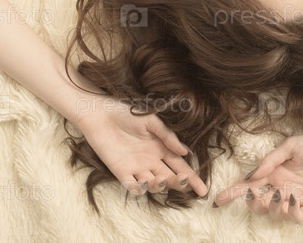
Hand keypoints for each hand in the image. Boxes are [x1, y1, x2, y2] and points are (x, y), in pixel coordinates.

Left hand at [75, 96, 207, 197]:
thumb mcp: (150, 120)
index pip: (180, 166)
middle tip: (182, 180)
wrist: (99, 112)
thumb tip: (186, 153)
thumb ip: (167, 136)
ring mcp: (136, 167)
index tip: (203, 190)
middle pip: (170, 178)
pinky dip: (139, 190)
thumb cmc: (125, 112)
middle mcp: (151, 161)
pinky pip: (132, 187)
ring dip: (160, 185)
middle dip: (179, 183)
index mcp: (161, 148)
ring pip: (153, 184)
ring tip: (161, 178)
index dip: (192, 178)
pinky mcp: (120, 171)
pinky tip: (144, 183)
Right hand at [213, 127, 302, 222]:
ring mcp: (296, 198)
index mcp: (274, 174)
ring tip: (282, 194)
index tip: (218, 200)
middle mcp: (282, 188)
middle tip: (259, 195)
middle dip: (255, 204)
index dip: (233, 194)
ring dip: (274, 207)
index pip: (249, 186)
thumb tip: (253, 176)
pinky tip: (294, 198)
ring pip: (275, 214)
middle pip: (259, 205)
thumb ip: (270, 160)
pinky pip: (296, 217)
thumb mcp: (290, 146)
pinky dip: (291, 212)